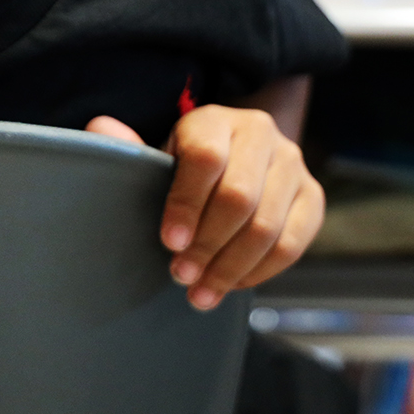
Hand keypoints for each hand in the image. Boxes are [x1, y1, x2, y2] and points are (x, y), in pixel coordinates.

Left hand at [87, 105, 323, 309]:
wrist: (240, 156)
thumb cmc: (187, 163)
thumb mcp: (160, 152)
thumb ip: (130, 148)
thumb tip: (100, 126)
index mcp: (216, 119)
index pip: (205, 160)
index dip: (186, 204)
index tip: (168, 242)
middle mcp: (261, 133)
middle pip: (239, 198)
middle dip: (207, 245)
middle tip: (180, 276)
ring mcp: (293, 164)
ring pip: (267, 227)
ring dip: (231, 268)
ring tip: (200, 293)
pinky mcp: (313, 197)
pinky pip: (292, 244)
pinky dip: (259, 272)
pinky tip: (231, 285)